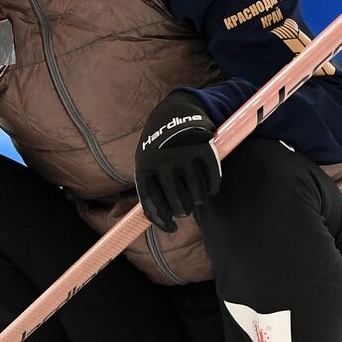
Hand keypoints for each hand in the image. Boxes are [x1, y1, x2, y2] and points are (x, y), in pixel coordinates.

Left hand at [135, 92, 221, 232]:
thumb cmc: (158, 147)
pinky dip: (212, 189)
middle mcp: (163, 162)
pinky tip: (209, 188)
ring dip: (198, 200)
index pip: (153, 204)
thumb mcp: (143, 164)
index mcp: (145, 167)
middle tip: (186, 209)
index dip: (163, 221)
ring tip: (196, 196)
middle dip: (183, 211)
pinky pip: (212, 182)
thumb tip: (129, 219)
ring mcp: (184, 156)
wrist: (174, 113)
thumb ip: (144, 190)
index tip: (172, 228)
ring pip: (196, 195)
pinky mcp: (204, 150)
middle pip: (178, 203)